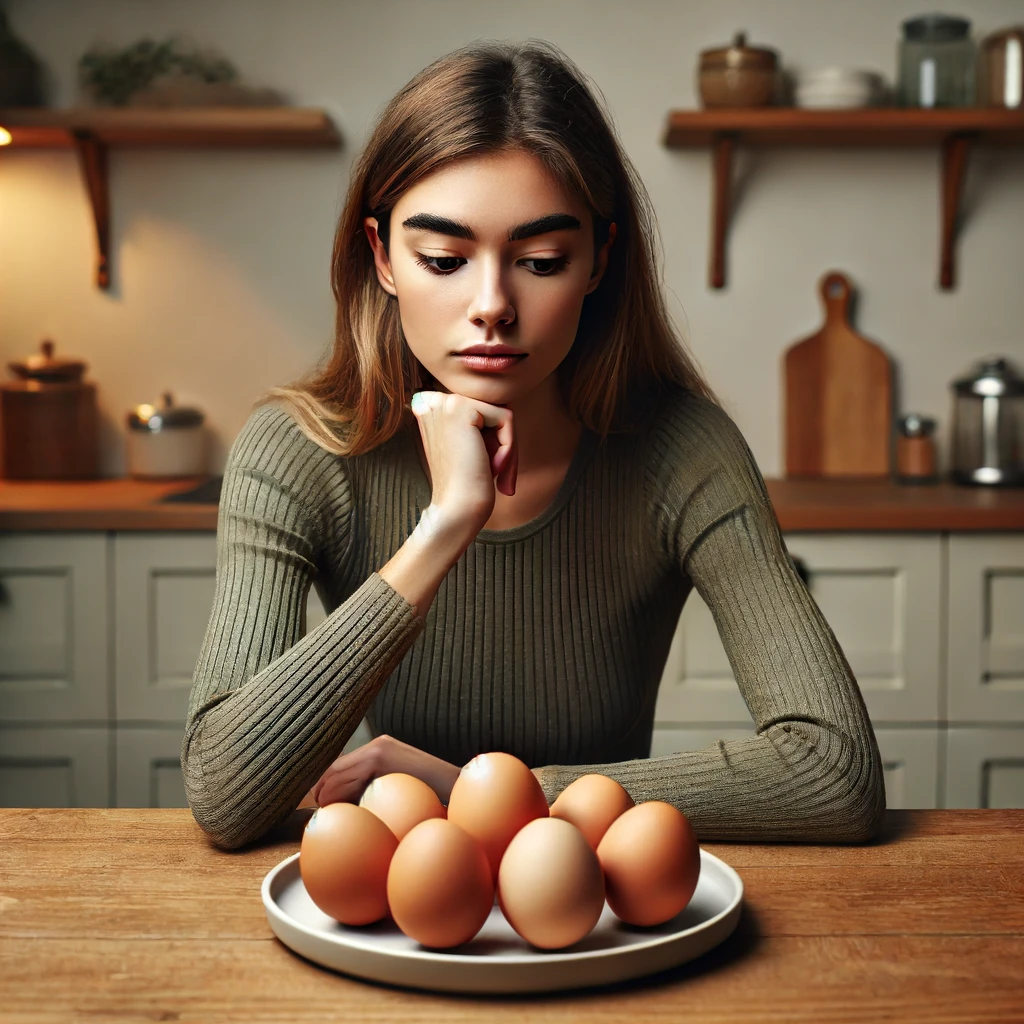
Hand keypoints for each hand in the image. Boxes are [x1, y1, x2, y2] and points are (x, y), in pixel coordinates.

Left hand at [310, 734, 461, 807]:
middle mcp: (376, 745)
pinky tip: (337, 809)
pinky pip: (352, 780)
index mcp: (380, 747)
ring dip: (328, 794)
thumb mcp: (398, 782)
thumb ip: (376, 785)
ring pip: (339, 773)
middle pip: (336, 767)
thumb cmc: (429, 793)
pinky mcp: (381, 759)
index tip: (317, 798)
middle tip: (317, 808)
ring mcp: (378, 750)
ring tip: (324, 811)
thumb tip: (347, 802)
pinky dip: (340, 796)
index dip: (324, 781)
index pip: (342, 763)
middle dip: (322, 789)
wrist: (455, 785)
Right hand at [410, 391, 517, 535]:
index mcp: (429, 406)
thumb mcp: (470, 442)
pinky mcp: (462, 409)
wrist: (456, 509)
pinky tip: (492, 467)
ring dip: (506, 446)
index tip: (482, 465)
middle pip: (492, 408)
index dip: (490, 438)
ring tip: (491, 470)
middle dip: (501, 442)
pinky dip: (509, 447)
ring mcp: (445, 402)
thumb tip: (507, 402)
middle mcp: (432, 399)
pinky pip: (507, 419)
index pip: (480, 409)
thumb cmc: (467, 482)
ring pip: (502, 413)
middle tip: (492, 471)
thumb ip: (480, 419)